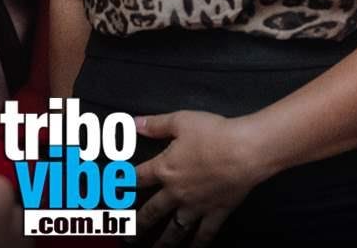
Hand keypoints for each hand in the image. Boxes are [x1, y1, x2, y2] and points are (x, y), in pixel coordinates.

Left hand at [134, 111, 267, 246]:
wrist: (244, 151)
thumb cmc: (213, 133)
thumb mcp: (180, 121)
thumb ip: (155, 125)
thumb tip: (133, 123)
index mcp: (165, 169)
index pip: (138, 179)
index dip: (123, 185)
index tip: (112, 194)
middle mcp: (176, 192)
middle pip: (151, 212)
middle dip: (138, 225)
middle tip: (127, 237)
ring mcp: (196, 206)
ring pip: (174, 230)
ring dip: (162, 242)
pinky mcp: (216, 213)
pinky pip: (204, 235)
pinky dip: (197, 245)